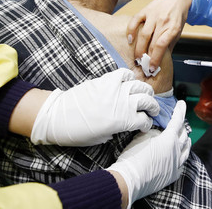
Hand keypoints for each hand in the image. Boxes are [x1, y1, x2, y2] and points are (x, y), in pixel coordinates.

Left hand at [30, 69, 159, 145]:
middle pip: (148, 101)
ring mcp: (115, 90)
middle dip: (153, 107)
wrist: (58, 117)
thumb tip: (126, 123)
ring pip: (140, 86)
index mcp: (123, 121)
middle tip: (152, 110)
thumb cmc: (78, 133)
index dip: (147, 124)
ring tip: (145, 95)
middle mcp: (123, 104)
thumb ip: (119, 129)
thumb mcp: (103, 137)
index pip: (145, 120)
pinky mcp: (106, 80)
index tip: (145, 124)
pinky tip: (129, 83)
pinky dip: (129, 78)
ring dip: (146, 92)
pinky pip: (124, 74)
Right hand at [108, 100, 190, 206]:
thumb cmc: (133, 156)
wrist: (130, 179)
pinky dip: (181, 157)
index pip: (178, 120)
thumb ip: (154, 131)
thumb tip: (159, 131)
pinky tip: (180, 157)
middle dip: (182, 125)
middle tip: (180, 120)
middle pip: (184, 134)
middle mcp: (176, 150)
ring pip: (186, 150)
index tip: (182, 103)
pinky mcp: (173, 175)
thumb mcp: (142, 137)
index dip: (180, 110)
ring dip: (186, 141)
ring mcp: (176, 164)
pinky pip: (181, 164)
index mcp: (169, 138)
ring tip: (186, 137)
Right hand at [127, 0, 191, 70]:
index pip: (161, 46)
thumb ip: (170, 44)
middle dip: (146, 57)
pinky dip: (131, 31)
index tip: (152, 68)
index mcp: (172, 28)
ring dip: (138, 48)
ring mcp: (153, 15)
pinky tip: (130, 40)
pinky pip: (135, 21)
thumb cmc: (178, 15)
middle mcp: (162, 21)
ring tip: (137, 58)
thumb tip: (163, 60)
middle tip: (143, 66)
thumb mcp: (178, 31)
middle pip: (151, 42)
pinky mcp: (145, 10)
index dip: (155, 58)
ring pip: (143, 34)